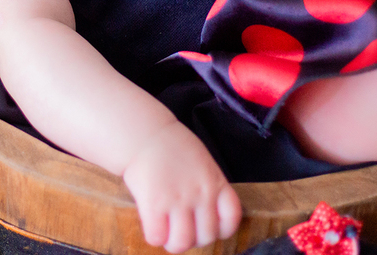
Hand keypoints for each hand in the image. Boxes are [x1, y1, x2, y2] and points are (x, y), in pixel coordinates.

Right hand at [121, 120, 240, 252]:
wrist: (145, 133)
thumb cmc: (170, 145)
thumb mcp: (202, 162)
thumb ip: (207, 186)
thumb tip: (203, 212)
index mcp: (216, 182)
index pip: (231, 219)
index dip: (221, 229)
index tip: (209, 226)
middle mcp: (201, 194)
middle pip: (206, 237)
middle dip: (193, 238)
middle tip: (182, 229)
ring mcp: (178, 200)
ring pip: (182, 243)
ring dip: (173, 243)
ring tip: (167, 233)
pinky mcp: (154, 204)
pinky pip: (157, 237)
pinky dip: (155, 237)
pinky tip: (153, 225)